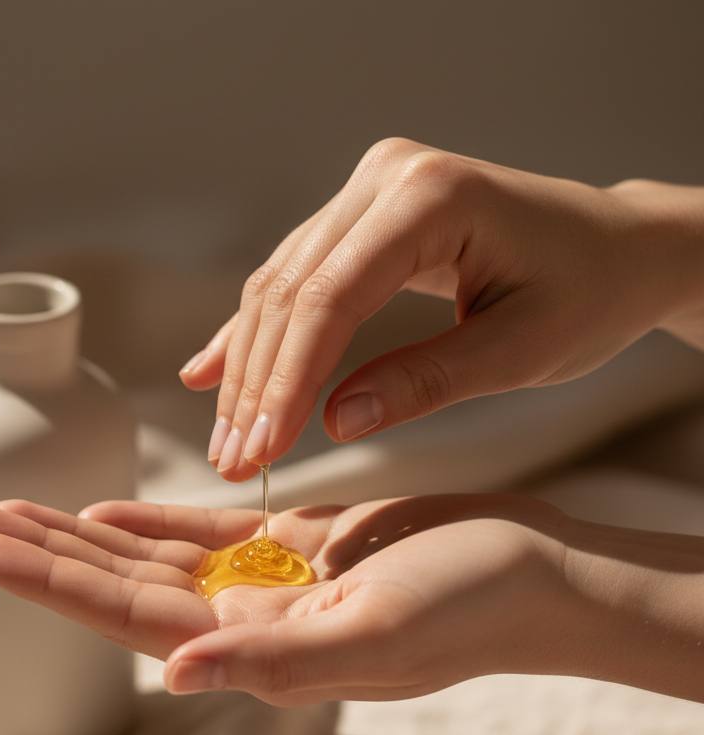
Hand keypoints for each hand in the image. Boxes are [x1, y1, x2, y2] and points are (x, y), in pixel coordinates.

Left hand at [0, 496, 703, 705]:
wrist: (530, 573)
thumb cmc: (470, 606)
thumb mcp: (380, 634)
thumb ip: (276, 659)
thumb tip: (174, 669)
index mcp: (252, 643)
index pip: (121, 612)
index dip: (44, 578)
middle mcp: (244, 618)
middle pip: (115, 581)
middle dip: (37, 551)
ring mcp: (264, 582)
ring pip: (147, 554)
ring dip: (76, 532)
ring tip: (9, 506)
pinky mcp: (292, 547)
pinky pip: (202, 532)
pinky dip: (148, 519)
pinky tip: (102, 507)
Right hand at [179, 138, 703, 480]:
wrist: (618, 249)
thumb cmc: (588, 294)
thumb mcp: (520, 351)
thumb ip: (425, 383)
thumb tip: (333, 422)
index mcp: (431, 197)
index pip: (330, 298)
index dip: (287, 382)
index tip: (262, 451)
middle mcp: (386, 178)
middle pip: (291, 292)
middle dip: (258, 387)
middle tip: (236, 461)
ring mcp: (368, 191)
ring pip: (280, 288)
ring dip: (249, 369)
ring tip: (230, 441)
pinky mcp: (361, 216)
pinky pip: (294, 279)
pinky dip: (256, 334)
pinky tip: (210, 372)